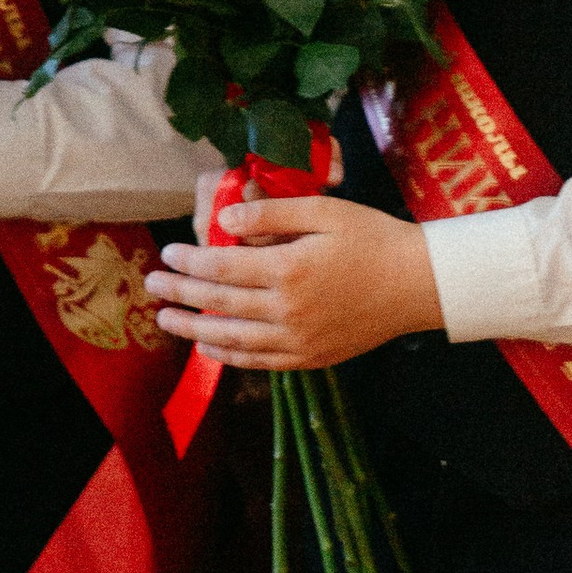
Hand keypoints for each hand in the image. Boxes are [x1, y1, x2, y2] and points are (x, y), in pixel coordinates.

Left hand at [147, 194, 441, 365]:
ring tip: (166, 321)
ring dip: (193, 330)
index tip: (169, 252)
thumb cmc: (374, 238)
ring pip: (231, 339)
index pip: (221, 267)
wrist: (419, 284)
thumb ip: (272, 212)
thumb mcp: (325, 210)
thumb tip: (225, 220)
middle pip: (218, 304)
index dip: (189, 260)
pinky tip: (210, 347)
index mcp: (288, 269)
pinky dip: (229, 356)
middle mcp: (287, 310)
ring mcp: (298, 340)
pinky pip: (259, 362)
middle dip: (179, 293)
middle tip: (152, 285)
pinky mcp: (311, 357)